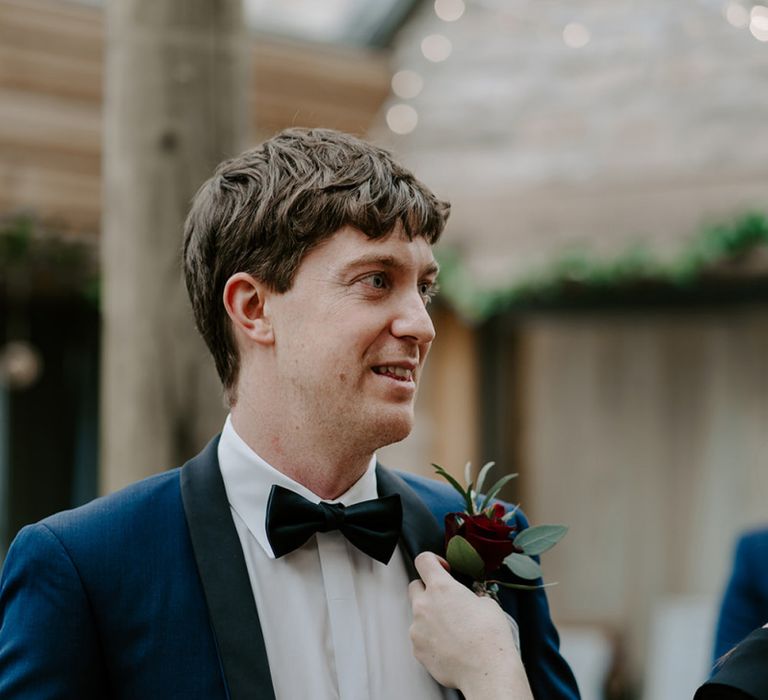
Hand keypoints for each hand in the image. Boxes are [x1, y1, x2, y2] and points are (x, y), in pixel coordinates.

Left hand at [408, 552, 533, 699]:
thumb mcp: (487, 604)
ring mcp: (417, 628)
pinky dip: (430, 638)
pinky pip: (420, 637)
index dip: (432, 560)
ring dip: (431, 617)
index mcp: (442, 588)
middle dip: (428, 590)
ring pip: (418, 615)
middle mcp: (424, 605)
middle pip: (415, 586)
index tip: (441, 568)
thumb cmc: (490, 637)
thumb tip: (467, 601)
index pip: (424, 560)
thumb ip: (468, 596)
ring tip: (453, 631)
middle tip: (446, 601)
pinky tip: (449, 646)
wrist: (486, 671)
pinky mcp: (417, 648)